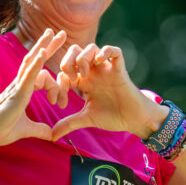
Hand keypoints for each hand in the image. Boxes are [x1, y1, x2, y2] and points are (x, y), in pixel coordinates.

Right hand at [0, 29, 67, 147]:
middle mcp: (19, 84)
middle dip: (48, 46)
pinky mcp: (17, 91)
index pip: (39, 72)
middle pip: (35, 59)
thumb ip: (39, 129)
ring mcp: (18, 86)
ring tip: (53, 32)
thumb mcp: (26, 129)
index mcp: (22, 90)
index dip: (53, 73)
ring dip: (43, 46)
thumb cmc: (0, 130)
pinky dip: (36, 62)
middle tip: (61, 33)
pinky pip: (28, 74)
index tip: (62, 82)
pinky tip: (43, 52)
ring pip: (31, 61)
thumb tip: (52, 134)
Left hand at [51, 43, 167, 140]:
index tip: (62, 104)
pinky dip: (106, 51)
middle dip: (67, 62)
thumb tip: (52, 136)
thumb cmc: (112, 117)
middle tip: (70, 80)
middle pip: (75, 51)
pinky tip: (100, 62)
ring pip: (91, 48)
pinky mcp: (119, 69)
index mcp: (83, 81)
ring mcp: (106, 69)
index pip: (64, 72)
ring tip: (82, 75)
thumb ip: (68, 124)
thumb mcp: (86, 119)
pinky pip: (114, 51)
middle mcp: (93, 72)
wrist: (134, 120)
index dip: (58, 85)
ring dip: (82, 58)